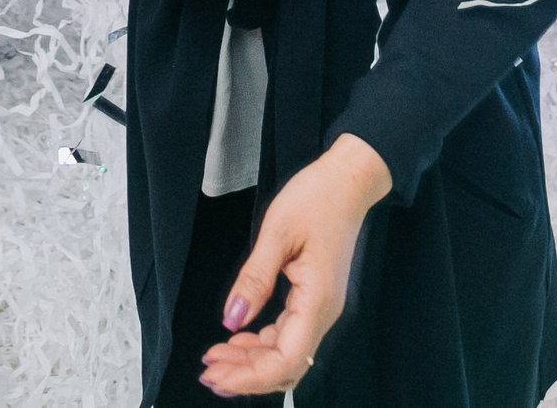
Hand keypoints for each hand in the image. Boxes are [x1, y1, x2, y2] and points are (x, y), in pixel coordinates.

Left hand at [199, 134, 391, 396]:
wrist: (349, 180)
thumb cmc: (319, 197)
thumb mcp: (278, 231)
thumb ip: (254, 278)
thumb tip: (232, 320)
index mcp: (318, 300)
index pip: (285, 362)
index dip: (249, 377)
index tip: (215, 374)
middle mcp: (324, 312)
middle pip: (286, 366)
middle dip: (245, 375)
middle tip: (207, 370)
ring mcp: (321, 307)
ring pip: (286, 354)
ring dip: (251, 362)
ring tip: (215, 357)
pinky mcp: (315, 298)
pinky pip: (288, 335)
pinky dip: (261, 345)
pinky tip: (238, 339)